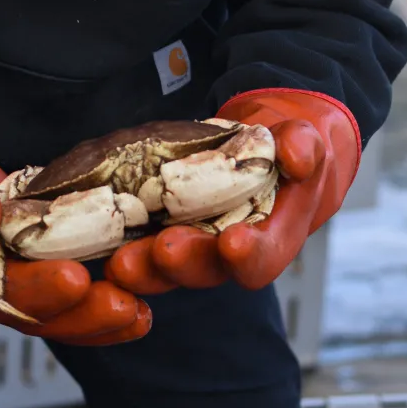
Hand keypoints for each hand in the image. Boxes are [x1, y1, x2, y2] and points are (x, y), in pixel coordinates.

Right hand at [0, 87, 149, 344]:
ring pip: (50, 316)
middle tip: (129, 308)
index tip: (77, 279)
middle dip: (83, 317)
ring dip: (95, 320)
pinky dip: (90, 305)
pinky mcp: (23, 269)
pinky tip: (130, 305)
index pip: (1, 291)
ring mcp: (4, 282)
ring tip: (140, 316)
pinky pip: (58, 297)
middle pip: (34, 316)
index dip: (40, 290)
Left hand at [106, 89, 359, 293]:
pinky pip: (144, 240)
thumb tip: (297, 156)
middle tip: (161, 250)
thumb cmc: (295, 146)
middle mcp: (232, 251)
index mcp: (275, 235)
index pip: (264, 256)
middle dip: (182, 263)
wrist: (274, 144)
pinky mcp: (166, 227)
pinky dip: (123, 241)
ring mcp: (196, 242)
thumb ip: (305, 146)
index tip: (233, 244)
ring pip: (169, 264)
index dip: (250, 255)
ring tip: (120, 259)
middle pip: (207, 269)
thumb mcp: (309, 138)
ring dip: (144, 264)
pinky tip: (97, 235)